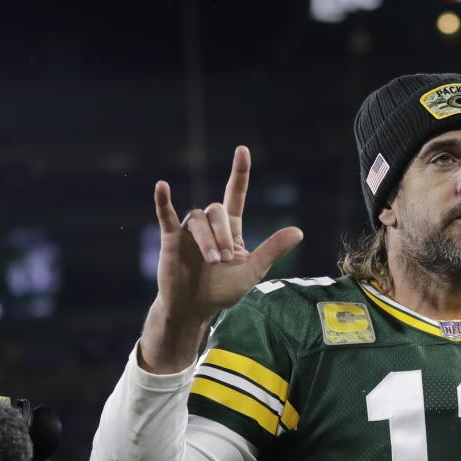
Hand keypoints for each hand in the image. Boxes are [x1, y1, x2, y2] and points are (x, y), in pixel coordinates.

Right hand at [140, 146, 302, 372]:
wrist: (195, 309)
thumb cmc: (223, 290)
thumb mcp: (253, 270)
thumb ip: (272, 249)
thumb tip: (299, 231)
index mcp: (230, 229)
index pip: (235, 194)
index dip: (239, 173)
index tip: (242, 150)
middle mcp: (209, 225)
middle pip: (216, 211)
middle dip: (223, 234)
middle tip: (225, 260)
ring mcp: (188, 231)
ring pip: (198, 219)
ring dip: (207, 239)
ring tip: (214, 261)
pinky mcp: (171, 239)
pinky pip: (166, 215)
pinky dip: (163, 201)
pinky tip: (161, 187)